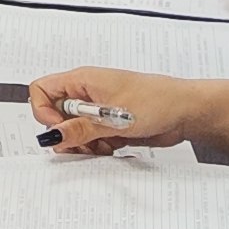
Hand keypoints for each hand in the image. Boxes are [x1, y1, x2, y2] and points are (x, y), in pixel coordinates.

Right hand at [19, 66, 206, 156]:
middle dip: (67, 135)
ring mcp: (98, 110)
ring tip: (104, 146)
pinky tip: (113, 148)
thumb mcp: (113, 118)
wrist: (185, 111)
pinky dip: (97, 148)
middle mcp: (86, 94)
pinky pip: (90, 139)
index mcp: (82, 81)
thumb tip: (53, 136)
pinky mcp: (109, 125)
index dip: (44, 112)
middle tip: (84, 145)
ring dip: (84, 145)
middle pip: (56, 115)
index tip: (60, 130)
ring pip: (73, 131)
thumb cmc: (156, 100)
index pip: (42, 91)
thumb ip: (80, 128)